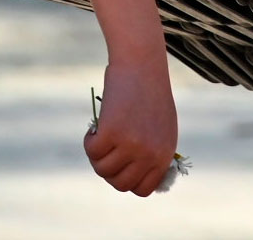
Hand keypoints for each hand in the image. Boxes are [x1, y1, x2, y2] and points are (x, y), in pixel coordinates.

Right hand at [85, 55, 178, 196]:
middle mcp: (149, 154)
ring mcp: (131, 145)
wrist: (141, 62)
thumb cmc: (149, 92)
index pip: (143, 189)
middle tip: (106, 149)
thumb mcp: (160, 127)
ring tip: (101, 134)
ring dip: (97, 155)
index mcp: (164, 154)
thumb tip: (134, 177)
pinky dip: (89, 140)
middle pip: (120, 183)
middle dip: (109, 169)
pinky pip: (92, 151)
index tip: (120, 165)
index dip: (128, 179)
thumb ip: (152, 153)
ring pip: (103, 169)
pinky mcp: (112, 132)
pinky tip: (95, 126)